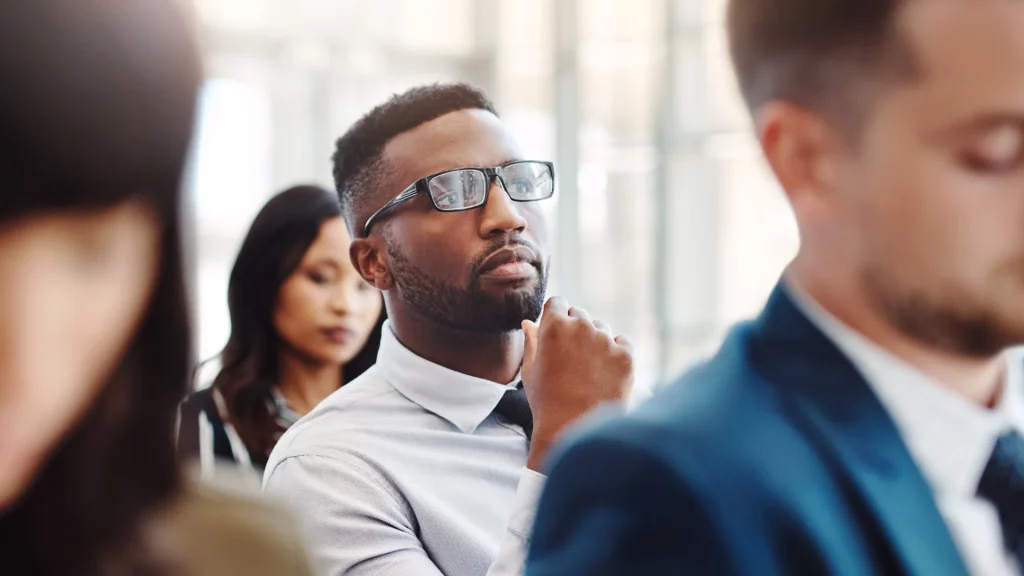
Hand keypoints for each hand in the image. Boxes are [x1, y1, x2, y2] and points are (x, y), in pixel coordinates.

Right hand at [521, 296, 633, 469]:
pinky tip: (605, 374)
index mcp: (554, 326)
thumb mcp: (530, 371)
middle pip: (579, 315)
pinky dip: (616, 353)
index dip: (556, 317)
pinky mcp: (626, 355)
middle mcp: (581, 326)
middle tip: (572, 358)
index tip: (557, 333)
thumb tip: (529, 323)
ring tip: (589, 371)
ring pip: (601, 328)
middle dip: (575, 329)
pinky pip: (622, 343)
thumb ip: (531, 342)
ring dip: (596, 341)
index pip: (558, 303)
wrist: (574, 429)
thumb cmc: (546, 402)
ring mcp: (606, 340)